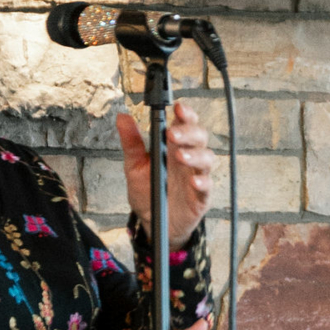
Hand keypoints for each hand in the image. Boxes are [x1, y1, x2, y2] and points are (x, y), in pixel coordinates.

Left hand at [116, 101, 213, 243]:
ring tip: (180, 156)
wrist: (153, 222)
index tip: (179, 107)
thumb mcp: (134, 166)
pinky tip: (193, 181)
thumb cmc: (148, 192)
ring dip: (196, 154)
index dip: (185, 113)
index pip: (184, 124)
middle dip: (189, 132)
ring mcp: (196, 175)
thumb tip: (122, 117)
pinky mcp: (201, 196)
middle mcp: (188, 158)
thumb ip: (131, 143)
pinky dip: (202, 182)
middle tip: (173, 134)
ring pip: (207, 158)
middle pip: (199, 136)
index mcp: (172, 146)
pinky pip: (208, 186)